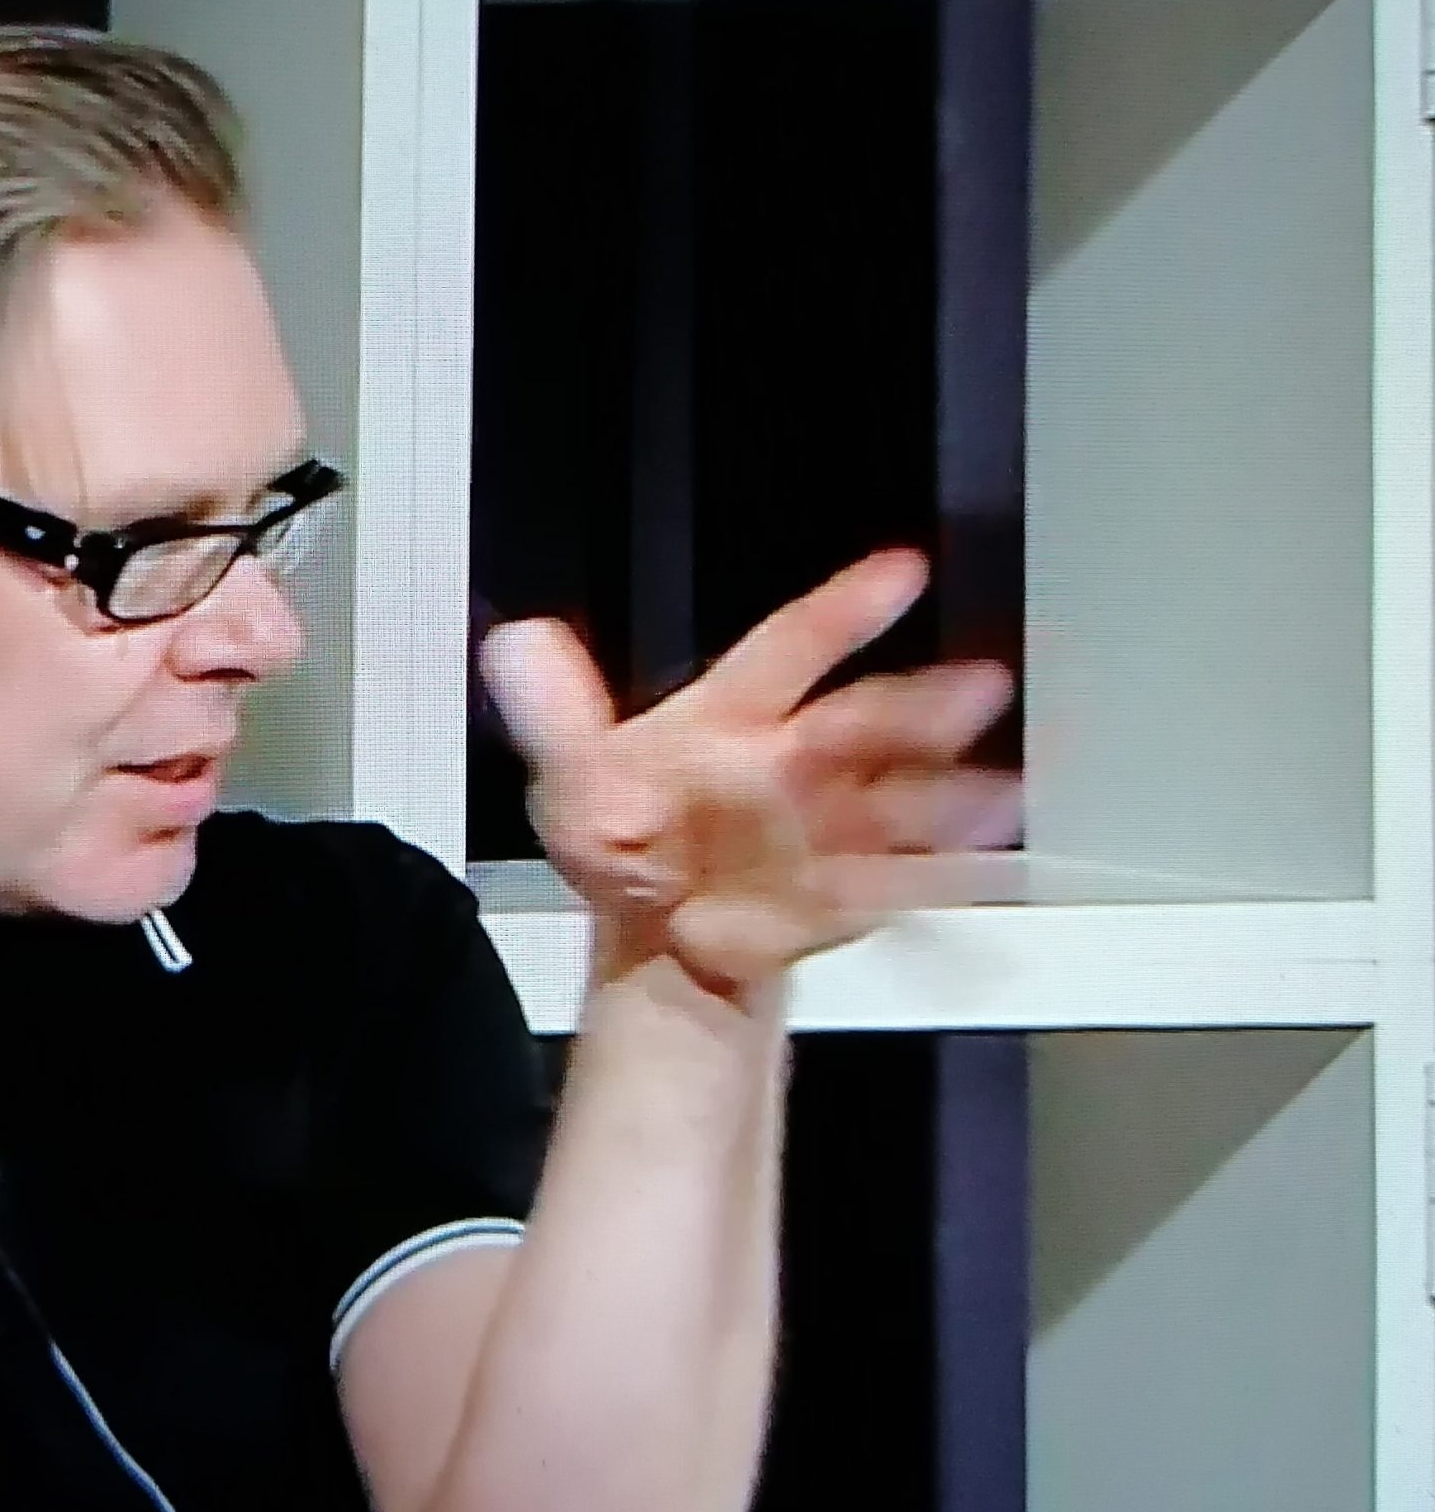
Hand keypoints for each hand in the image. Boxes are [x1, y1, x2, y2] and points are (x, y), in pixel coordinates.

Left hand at [477, 551, 1020, 995]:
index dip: (844, 608)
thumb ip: (560, 715)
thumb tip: (514, 642)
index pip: (792, 646)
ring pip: (898, 797)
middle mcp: (795, 762)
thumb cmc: (628, 846)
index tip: (903, 570)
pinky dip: (934, 873)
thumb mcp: (577, 781)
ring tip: (996, 793)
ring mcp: (829, 826)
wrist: (657, 941)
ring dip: (948, 794)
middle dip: (918, 708)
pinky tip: (980, 862)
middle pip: (863, 723)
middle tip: (972, 689)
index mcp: (736, 717)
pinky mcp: (848, 889)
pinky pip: (897, 878)